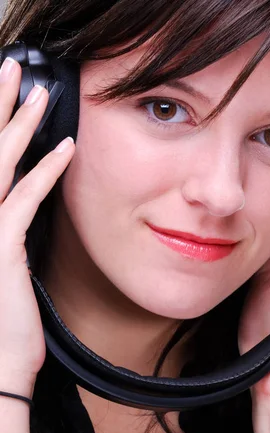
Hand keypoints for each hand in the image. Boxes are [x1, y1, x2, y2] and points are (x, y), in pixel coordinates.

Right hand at [0, 58, 74, 394]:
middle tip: (10, 71)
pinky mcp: (1, 246)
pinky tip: (66, 148)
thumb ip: (8, 239)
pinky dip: (47, 171)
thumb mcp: (4, 273)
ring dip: (20, 125)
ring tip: (39, 94)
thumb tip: (19, 216)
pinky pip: (26, 199)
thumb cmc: (3, 326)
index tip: (5, 100)